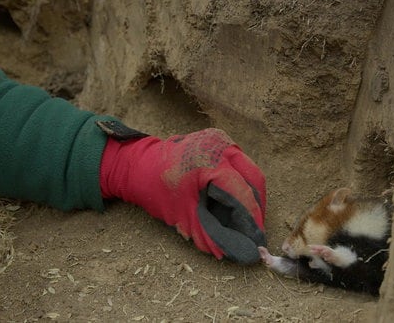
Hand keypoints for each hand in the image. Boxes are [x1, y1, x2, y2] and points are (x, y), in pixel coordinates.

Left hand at [100, 128, 266, 263]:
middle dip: (256, 205)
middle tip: (255, 229)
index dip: (252, 217)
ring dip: (250, 193)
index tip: (256, 237)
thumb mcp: (183, 215)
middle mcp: (221, 145)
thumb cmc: (156, 188)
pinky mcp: (217, 140)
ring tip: (247, 217)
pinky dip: (239, 181)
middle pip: (253, 177)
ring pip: (248, 169)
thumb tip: (226, 253)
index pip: (242, 192)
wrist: (136, 166)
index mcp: (212, 162)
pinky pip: (237, 163)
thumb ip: (208, 235)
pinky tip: (235, 200)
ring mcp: (220, 139)